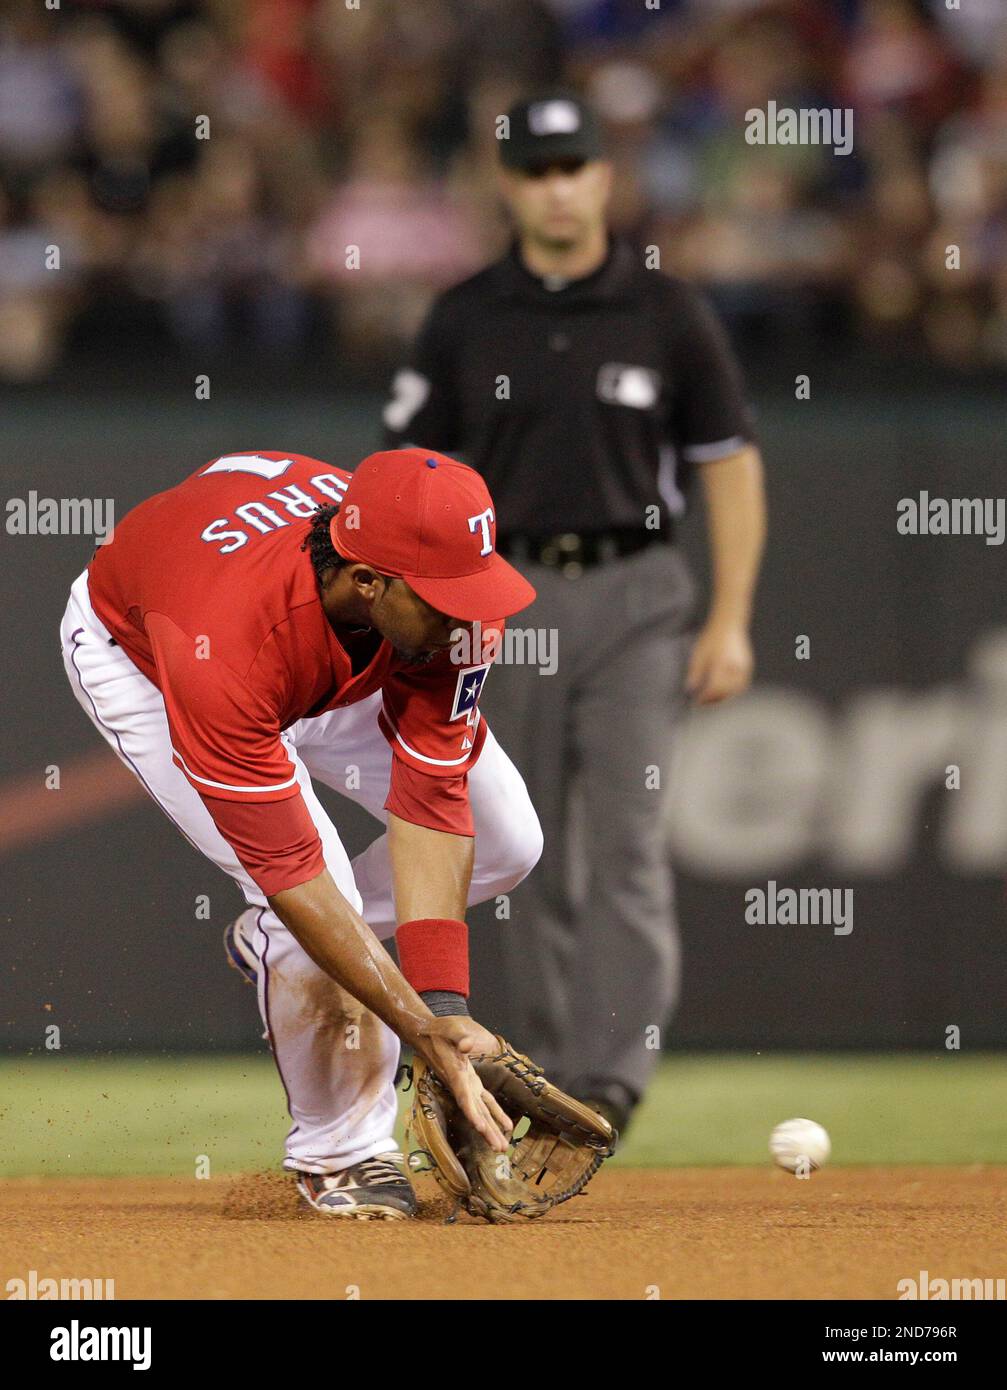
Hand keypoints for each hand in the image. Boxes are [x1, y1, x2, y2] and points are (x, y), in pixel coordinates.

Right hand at [413, 1016, 512, 1152]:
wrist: (426, 1035)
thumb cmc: (438, 1031)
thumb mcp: (448, 1029)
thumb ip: (459, 1037)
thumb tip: (467, 1045)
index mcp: (456, 1074)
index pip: (464, 1098)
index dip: (472, 1114)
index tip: (481, 1129)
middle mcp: (461, 1084)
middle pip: (474, 1112)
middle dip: (486, 1131)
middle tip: (499, 1148)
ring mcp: (466, 1085)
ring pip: (480, 1111)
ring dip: (491, 1128)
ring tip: (502, 1146)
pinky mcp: (471, 1082)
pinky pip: (484, 1101)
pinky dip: (495, 1113)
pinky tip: (505, 1125)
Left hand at [686, 620, 753, 704]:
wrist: (729, 624)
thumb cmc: (712, 638)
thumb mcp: (699, 654)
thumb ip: (695, 672)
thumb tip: (690, 689)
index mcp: (722, 662)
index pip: (714, 687)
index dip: (705, 698)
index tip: (696, 702)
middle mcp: (736, 666)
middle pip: (726, 692)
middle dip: (713, 700)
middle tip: (702, 704)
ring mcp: (744, 667)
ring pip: (735, 690)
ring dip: (724, 698)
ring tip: (711, 701)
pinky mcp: (748, 667)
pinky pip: (741, 685)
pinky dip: (732, 691)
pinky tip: (722, 693)